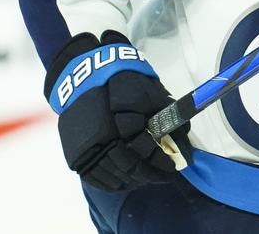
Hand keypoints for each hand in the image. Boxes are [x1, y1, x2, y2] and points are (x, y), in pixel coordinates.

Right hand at [45, 31, 190, 190]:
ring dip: (131, 181)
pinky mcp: (75, 154)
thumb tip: (183, 135)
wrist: (85, 75)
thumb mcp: (149, 92)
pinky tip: (122, 181)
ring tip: (144, 179)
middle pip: (129, 170)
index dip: (161, 164)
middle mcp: (104, 141)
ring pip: (112, 177)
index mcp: (123, 125)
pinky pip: (94, 178)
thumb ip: (165, 114)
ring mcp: (87, 149)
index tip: (172, 168)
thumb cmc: (121, 80)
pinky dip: (110, 183)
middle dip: (149, 175)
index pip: (145, 154)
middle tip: (161, 176)